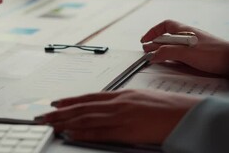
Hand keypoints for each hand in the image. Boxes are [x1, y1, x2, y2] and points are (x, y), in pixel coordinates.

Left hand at [37, 89, 200, 144]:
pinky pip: (99, 132)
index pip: (88, 97)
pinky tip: (70, 133)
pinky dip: (82, 133)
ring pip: (86, 118)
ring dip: (65, 122)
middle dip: (60, 112)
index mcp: (120, 95)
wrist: (185, 113)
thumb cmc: (167, 107)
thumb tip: (109, 107)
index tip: (56, 103)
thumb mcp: (141, 98)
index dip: (70, 100)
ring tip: (50, 124)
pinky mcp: (125, 129)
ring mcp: (119, 116)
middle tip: (43, 115)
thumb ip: (123, 102)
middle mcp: (116, 103)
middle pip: (82, 107)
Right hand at [141, 20, 228, 74]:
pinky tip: (170, 62)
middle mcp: (188, 37)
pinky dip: (172, 57)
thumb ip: (167, 53)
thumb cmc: (214, 54)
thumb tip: (152, 55)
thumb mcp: (186, 53)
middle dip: (155, 43)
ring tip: (155, 57)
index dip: (153, 31)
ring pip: (173, 46)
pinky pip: (181, 54)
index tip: (145, 40)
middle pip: (167, 37)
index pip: (165, 26)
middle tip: (147, 51)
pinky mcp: (198, 56)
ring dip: (163, 51)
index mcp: (185, 31)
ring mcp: (193, 46)